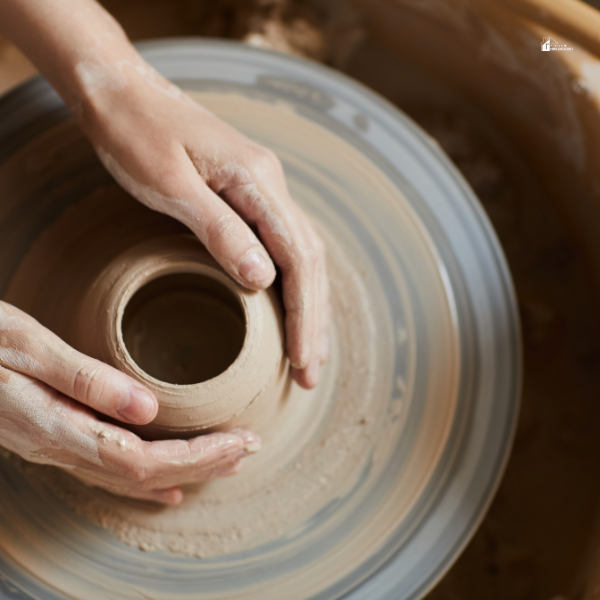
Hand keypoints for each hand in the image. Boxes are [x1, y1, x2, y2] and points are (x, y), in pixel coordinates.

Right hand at [0, 302, 259, 503]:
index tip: (241, 440)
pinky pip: (109, 470)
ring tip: (226, 462)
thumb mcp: (25, 346)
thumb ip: (84, 379)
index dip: (196, 456)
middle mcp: (60, 447)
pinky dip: (147, 479)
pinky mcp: (56, 438)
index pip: (142, 458)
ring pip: (130, 476)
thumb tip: (147, 408)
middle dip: (203, 465)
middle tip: (250, 448)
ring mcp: (56, 448)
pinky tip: (170, 485)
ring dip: (184, 470)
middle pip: (144, 473)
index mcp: (57, 426)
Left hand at [77, 58, 329, 388]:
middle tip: (312, 374)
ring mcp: (263, 188)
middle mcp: (272, 184)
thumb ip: (220, 230)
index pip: (298, 258)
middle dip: (313, 321)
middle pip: (310, 261)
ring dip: (308, 307)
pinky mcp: (248, 194)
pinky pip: (284, 244)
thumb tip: (263, 280)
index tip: (303, 361)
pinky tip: (290, 308)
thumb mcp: (170, 184)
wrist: (121, 90)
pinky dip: (292, 284)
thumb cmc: (135, 135)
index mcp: (258, 180)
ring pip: (303, 255)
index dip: (304, 315)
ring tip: (309, 353)